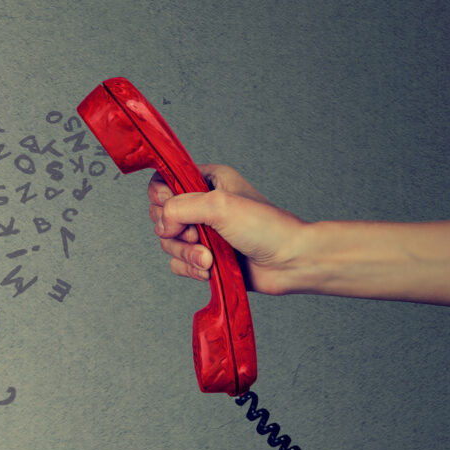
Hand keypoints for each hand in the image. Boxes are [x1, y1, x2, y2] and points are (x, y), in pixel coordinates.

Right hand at [150, 165, 314, 294]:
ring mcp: (202, 232)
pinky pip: (177, 264)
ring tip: (210, 258)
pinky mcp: (203, 256)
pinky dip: (191, 268)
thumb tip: (163, 226)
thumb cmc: (266, 228)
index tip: (175, 209)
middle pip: (160, 216)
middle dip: (174, 232)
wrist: (289, 262)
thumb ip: (179, 207)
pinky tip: (211, 268)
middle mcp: (202, 205)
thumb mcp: (219, 205)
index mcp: (207, 181)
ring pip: (167, 242)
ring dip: (187, 254)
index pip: (162, 183)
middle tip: (197, 234)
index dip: (162, 198)